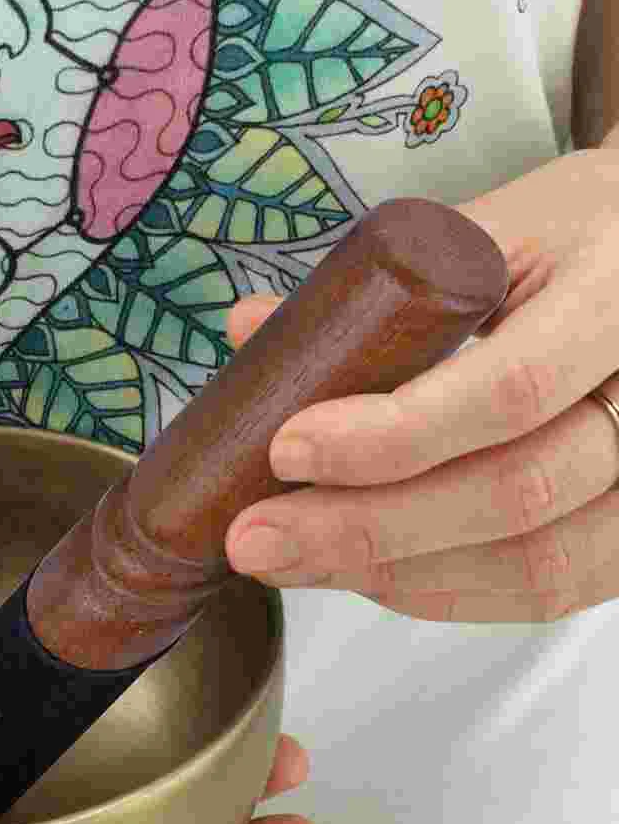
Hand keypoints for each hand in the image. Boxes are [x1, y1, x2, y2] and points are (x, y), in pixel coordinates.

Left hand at [223, 143, 618, 622]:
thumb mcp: (489, 231)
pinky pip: (544, 592)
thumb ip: (376, 288)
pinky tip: (359, 572)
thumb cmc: (575, 242)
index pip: (510, 389)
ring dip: (390, 574)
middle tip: (253, 538)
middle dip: (364, 528)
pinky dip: (440, 592)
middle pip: (515, 495)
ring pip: (533, 565)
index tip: (285, 448)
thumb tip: (248, 331)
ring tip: (288, 559)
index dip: (391, 436)